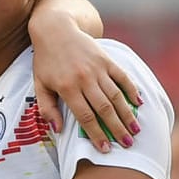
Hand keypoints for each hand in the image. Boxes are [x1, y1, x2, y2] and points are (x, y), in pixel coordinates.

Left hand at [30, 19, 141, 152]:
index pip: (85, 116)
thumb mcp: (39, 85)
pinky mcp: (107, 59)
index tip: (105, 148)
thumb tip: (57, 130)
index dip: (96, 134)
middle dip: (117, 128)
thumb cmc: (45, 61)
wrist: (56, 29)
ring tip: (136, 130)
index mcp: (67, 88)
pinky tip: (139, 103)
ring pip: (116, 95)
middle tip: (127, 144)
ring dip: (127, 113)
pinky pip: (122, 77)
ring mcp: (98, 68)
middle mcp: (84, 78)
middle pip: (104, 108)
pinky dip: (132, 90)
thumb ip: (47, 108)